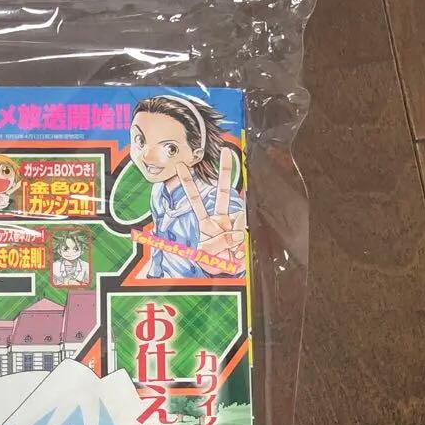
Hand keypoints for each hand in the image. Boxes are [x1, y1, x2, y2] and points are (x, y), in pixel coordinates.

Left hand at [177, 148, 245, 270]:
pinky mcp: (243, 233)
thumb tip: (237, 233)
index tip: (181, 167)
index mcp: (206, 222)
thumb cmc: (213, 262)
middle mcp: (220, 219)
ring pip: (237, 221)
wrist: (226, 272)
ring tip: (226, 254)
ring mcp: (233, 225)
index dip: (188, 184)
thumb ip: (217, 244)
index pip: (196, 200)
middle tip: (227, 152)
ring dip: (231, 240)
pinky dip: (238, 248)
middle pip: (222, 193)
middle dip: (225, 172)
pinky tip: (235, 254)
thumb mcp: (206, 256)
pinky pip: (242, 236)